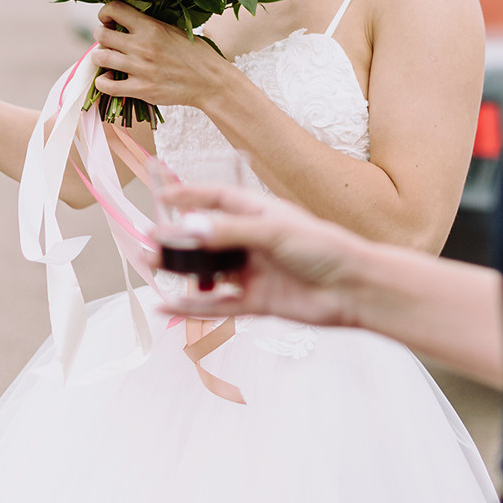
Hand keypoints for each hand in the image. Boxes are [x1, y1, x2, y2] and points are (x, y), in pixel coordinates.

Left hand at [91, 2, 229, 108]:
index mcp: (151, 27)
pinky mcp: (140, 89)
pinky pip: (107, 86)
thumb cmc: (195, 54)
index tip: (109, 20)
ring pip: (100, 58)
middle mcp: (142, 46)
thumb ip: (149, 25)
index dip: (105, 13)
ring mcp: (139, 68)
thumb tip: (126, 20)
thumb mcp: (174, 29)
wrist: (210, 81)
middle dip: (101, 36)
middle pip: (101, 34)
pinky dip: (103, 82)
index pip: (113, 9)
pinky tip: (110, 79)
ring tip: (107, 59)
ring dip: (100, 57)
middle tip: (108, 41)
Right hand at [153, 184, 370, 325]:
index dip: (191, 196)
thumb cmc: (323, 248)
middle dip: (178, 240)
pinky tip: (169, 304)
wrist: (353, 289)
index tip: (162, 197)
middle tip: (148, 241)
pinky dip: (193, 306)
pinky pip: (218, 305)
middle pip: (207, 238)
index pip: (218, 199)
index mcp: (260, 214)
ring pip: (209, 272)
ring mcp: (254, 273)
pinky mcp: (257, 302)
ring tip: (153, 268)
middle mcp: (254, 242)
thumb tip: (188, 227)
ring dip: (181, 271)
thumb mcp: (273, 231)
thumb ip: (229, 231)